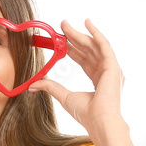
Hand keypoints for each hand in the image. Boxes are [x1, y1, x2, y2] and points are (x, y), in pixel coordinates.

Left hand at [35, 18, 124, 132]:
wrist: (99, 121)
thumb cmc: (86, 114)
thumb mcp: (64, 97)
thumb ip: (51, 87)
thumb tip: (33, 85)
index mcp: (98, 80)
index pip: (84, 60)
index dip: (72, 49)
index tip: (61, 41)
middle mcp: (106, 73)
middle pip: (88, 50)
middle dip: (74, 38)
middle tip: (62, 26)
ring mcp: (111, 69)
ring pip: (93, 46)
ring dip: (80, 34)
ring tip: (67, 24)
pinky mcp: (113, 66)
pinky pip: (104, 46)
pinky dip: (96, 34)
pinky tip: (87, 24)